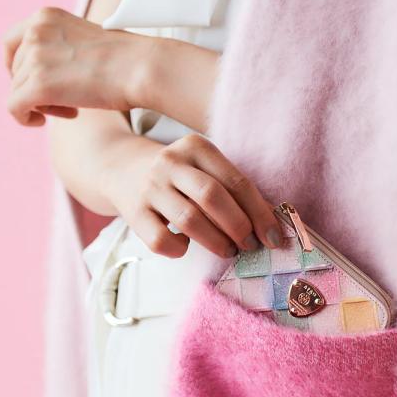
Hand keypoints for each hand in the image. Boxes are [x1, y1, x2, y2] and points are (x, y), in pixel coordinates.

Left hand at [3, 7, 151, 125]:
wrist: (142, 68)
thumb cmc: (127, 60)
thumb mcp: (85, 41)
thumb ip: (60, 50)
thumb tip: (46, 76)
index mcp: (45, 17)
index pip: (12, 43)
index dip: (19, 67)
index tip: (35, 82)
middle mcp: (35, 32)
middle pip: (16, 71)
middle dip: (37, 89)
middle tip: (67, 102)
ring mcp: (36, 58)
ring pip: (17, 91)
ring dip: (42, 105)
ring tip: (71, 110)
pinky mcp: (39, 85)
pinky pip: (14, 107)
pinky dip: (24, 118)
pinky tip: (41, 121)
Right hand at [102, 132, 283, 257]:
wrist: (121, 168)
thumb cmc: (179, 174)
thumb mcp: (203, 167)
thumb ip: (232, 188)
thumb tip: (269, 225)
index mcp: (197, 146)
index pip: (236, 180)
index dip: (259, 212)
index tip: (274, 236)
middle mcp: (171, 162)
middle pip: (212, 196)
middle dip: (239, 226)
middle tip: (250, 244)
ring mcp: (150, 186)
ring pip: (189, 219)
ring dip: (216, 241)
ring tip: (229, 250)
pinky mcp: (133, 212)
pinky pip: (161, 239)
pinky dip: (179, 249)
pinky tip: (186, 247)